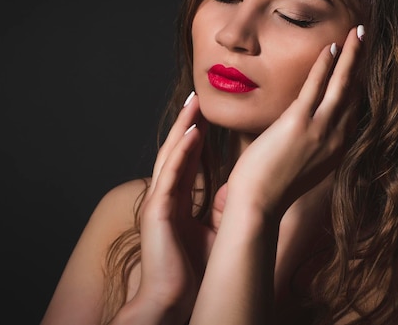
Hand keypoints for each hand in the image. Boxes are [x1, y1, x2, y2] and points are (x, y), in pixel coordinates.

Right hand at [125, 93, 214, 322]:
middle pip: (177, 151)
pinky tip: (192, 133)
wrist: (173, 300)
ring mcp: (160, 201)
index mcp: (178, 201)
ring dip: (182, 128)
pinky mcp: (158, 210)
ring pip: (171, 155)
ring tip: (195, 104)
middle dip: (187, 123)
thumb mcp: (213, 232)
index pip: (188, 161)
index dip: (196, 137)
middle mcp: (166, 196)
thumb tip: (239, 193)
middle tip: (198, 97)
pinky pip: (170, 174)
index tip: (207, 116)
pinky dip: (181, 152)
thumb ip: (220, 210)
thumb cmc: (192, 271)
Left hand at [225, 26, 362, 217]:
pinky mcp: (300, 124)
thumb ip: (307, 144)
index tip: (361, 64)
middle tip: (366, 38)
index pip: (352, 109)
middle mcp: (336, 138)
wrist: (258, 205)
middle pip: (354, 93)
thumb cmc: (271, 188)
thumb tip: (298, 129)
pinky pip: (317, 87)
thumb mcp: (299, 165)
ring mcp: (320, 130)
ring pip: (342, 85)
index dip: (358, 84)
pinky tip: (331, 46)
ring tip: (358, 32)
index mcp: (336, 149)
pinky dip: (326, 65)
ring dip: (351, 56)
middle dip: (361, 63)